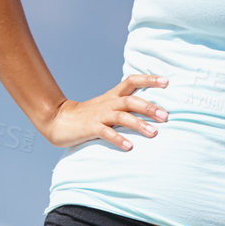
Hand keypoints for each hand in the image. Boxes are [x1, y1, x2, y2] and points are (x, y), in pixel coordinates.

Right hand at [42, 74, 168, 148]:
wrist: (58, 119)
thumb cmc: (88, 115)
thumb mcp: (107, 106)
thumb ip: (125, 106)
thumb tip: (150, 109)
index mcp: (113, 95)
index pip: (132, 81)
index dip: (149, 79)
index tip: (167, 81)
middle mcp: (108, 103)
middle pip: (131, 100)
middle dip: (149, 107)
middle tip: (166, 116)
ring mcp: (99, 115)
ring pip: (122, 116)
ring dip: (139, 124)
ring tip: (154, 133)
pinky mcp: (90, 128)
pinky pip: (106, 133)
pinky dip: (118, 139)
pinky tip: (129, 146)